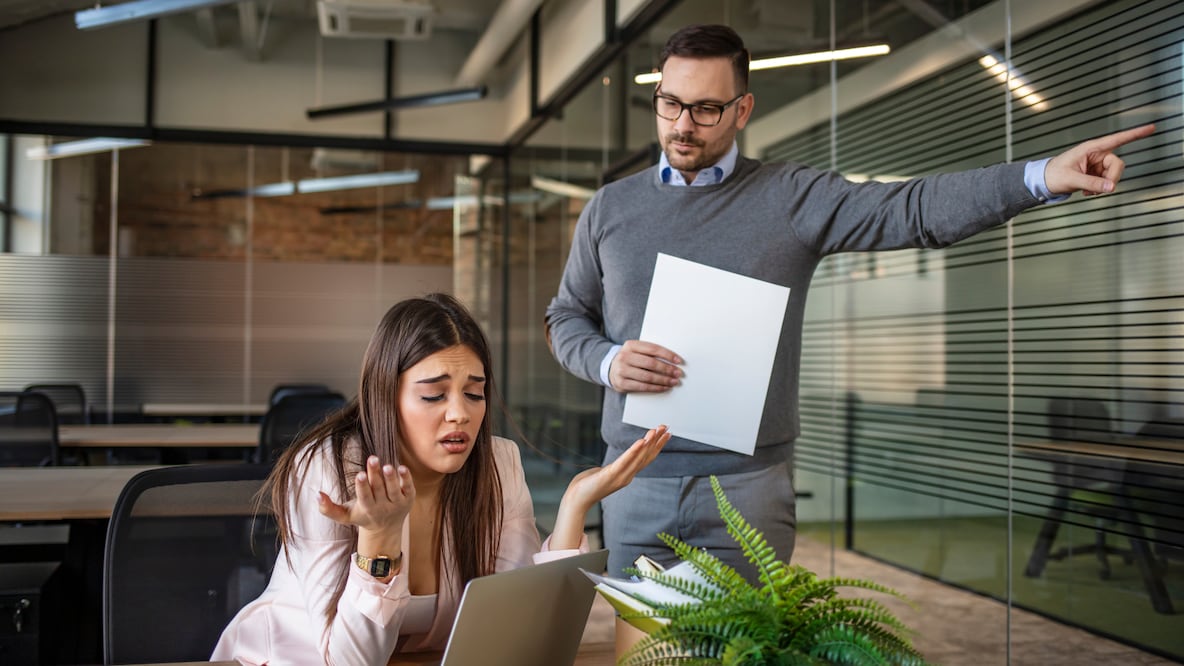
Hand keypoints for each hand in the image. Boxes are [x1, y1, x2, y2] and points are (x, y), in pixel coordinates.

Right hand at [318, 455, 414, 533]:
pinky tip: (402, 467)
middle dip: (375, 474)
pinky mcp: (408, 498)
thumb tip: (317, 494)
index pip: (364, 497)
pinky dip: (406, 478)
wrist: (386, 529)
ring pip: (394, 490)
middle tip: (373, 459)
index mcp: (367, 509)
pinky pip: (408, 488)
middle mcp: (383, 507)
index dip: (362, 486)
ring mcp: (397, 503)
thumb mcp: (345, 515)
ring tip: (387, 465)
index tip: (359, 475)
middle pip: (379, 489)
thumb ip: (328, 508)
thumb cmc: (363, 516)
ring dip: (391, 478)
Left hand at [548, 425, 671, 549]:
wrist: (577, 499)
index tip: (666, 434)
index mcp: (627, 474)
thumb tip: (621, 460)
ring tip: (654, 431)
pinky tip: (640, 442)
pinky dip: (634, 451)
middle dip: (656, 441)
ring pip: (638, 458)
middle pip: (645, 456)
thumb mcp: (607, 472)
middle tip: (665, 428)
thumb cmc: (589, 485)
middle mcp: (627, 476)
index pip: (646, 458)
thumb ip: (616, 467)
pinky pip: (624, 461)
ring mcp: (620, 477)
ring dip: (648, 443)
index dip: (657, 446)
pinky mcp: (610, 475)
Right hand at [609, 340, 683, 392]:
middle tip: (678, 373)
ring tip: (673, 381)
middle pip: (651, 363)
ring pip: (648, 376)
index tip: (678, 361)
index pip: (653, 349)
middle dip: (667, 369)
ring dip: (664, 380)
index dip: (668, 355)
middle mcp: (624, 356)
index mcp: (630, 345)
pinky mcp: (622, 383)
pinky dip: (656, 388)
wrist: (611, 369)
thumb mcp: (636, 351)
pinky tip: (664, 387)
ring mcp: (622, 370)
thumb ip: (650, 353)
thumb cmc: (629, 359)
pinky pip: (643, 387)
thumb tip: (673, 360)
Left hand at [1044, 124, 1154, 195]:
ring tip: (1087, 191)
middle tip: (1099, 191)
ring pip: (1113, 175)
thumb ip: (1092, 183)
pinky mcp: (1096, 174)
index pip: (1117, 139)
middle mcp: (1097, 154)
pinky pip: (1107, 182)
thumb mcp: (1071, 179)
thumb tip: (1111, 187)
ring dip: (1103, 186)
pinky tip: (1087, 191)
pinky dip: (1100, 189)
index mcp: (1091, 148)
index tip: (1152, 127)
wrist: (1044, 182)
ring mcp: (1097, 164)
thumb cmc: (1054, 175)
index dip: (1135, 134)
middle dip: (1111, 179)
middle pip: (1118, 165)